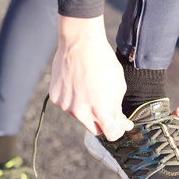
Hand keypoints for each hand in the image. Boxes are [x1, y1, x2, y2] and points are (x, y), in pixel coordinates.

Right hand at [49, 15, 133, 139]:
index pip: (111, 134)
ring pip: (81, 116)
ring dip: (87, 108)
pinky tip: (77, 83)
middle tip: (107, 109)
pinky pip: (68, 105)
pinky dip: (73, 98)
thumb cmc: (103, 61)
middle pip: (95, 130)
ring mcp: (67, 106)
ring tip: (89, 87)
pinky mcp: (56, 98)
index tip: (122, 124)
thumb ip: (117, 107)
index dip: (119, 130)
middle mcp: (82, 112)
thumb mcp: (118, 84)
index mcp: (101, 110)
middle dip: (103, 123)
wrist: (80, 43)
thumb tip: (119, 121)